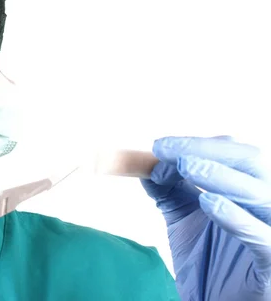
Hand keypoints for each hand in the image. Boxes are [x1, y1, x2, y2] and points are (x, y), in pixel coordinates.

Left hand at [141, 136, 270, 300]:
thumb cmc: (207, 262)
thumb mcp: (183, 217)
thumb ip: (168, 189)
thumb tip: (148, 162)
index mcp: (250, 190)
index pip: (233, 154)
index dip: (198, 144)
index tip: (160, 146)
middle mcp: (268, 206)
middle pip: (249, 163)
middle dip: (206, 151)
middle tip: (167, 149)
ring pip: (260, 194)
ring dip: (220, 176)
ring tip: (187, 167)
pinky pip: (263, 238)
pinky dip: (236, 217)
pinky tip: (208, 203)